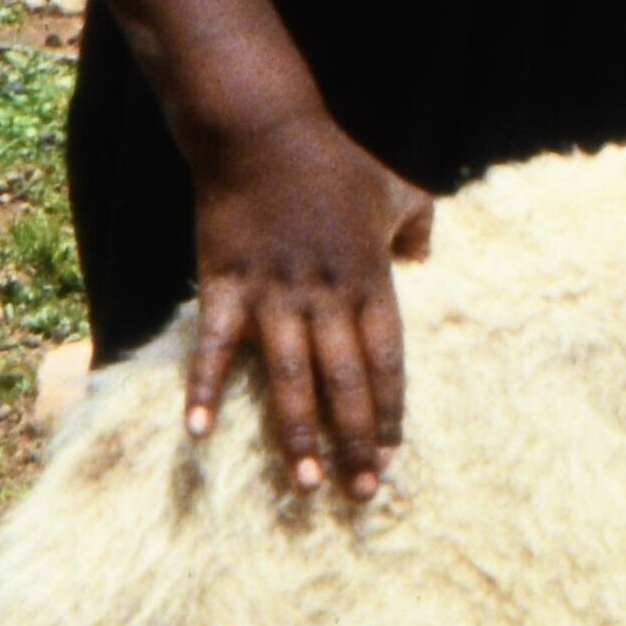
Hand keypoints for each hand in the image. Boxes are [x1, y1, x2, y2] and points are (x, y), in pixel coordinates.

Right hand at [179, 101, 435, 497]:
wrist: (262, 132)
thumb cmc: (333, 163)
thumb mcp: (396, 189)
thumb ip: (420, 228)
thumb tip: (427, 261)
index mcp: (371, 280)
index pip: (388, 363)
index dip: (391, 414)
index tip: (393, 459)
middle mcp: (326, 296)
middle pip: (346, 383)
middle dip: (355, 442)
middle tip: (360, 494)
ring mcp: (274, 294)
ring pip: (290, 378)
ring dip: (298, 435)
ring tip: (306, 485)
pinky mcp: (226, 286)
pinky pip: (216, 346)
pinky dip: (204, 388)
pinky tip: (198, 431)